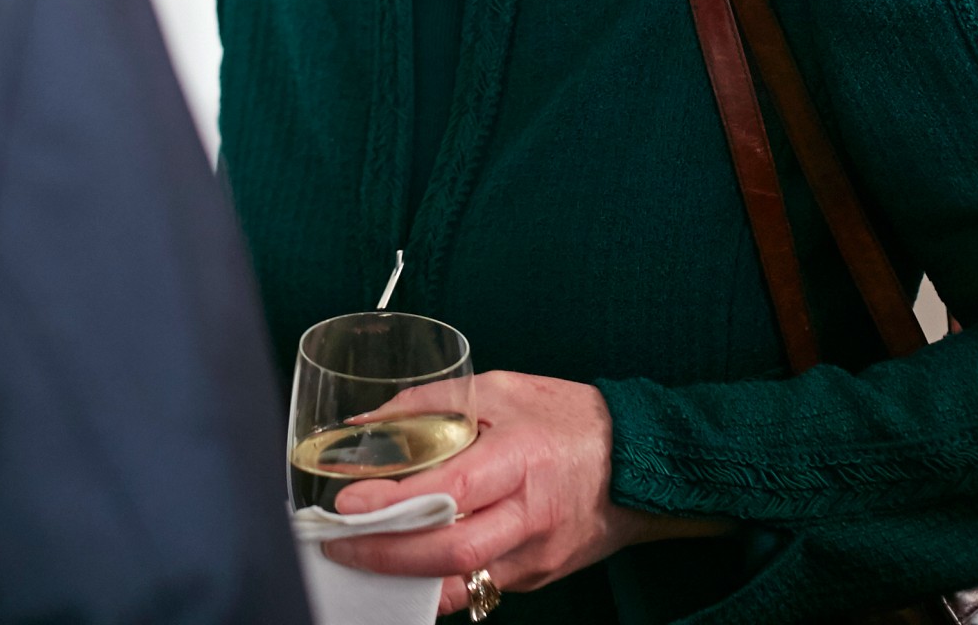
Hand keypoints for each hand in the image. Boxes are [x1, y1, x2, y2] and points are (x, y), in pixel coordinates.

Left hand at [321, 371, 707, 607]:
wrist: (640, 464)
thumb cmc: (569, 420)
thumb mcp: (502, 390)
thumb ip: (433, 403)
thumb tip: (371, 422)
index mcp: (523, 460)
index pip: (451, 491)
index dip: (396, 503)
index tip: (349, 503)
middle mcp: (532, 516)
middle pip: (452, 551)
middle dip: (386, 554)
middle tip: (338, 542)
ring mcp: (536, 555)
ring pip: (462, 582)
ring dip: (403, 577)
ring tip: (357, 560)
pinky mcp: (536, 575)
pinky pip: (477, 588)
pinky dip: (434, 583)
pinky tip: (400, 570)